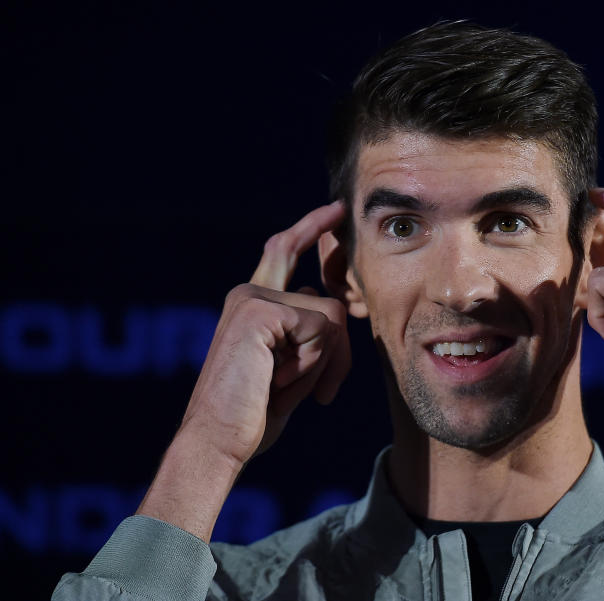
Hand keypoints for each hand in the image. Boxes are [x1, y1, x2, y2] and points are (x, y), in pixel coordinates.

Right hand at [178, 201, 351, 466]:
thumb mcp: (290, 369)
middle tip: (318, 392)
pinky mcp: (258, 310)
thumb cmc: (253, 414)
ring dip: (322, 364)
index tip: (336, 211)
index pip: (284, 251)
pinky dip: (313, 364)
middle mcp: (249, 292)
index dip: (311, 228)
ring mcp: (252, 298)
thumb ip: (308, 336)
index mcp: (252, 303)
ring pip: (330, 318)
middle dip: (336, 351)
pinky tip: (280, 382)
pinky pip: (322, 329)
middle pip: (325, 299)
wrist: (216, 440)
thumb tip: (339, 308)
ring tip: (285, 387)